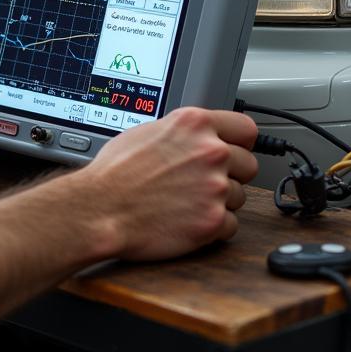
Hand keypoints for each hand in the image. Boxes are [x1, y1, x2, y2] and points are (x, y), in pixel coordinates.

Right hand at [78, 107, 257, 261]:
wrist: (101, 207)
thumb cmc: (115, 172)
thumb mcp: (148, 131)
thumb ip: (182, 134)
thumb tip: (195, 140)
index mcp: (194, 124)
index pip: (245, 128)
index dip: (239, 142)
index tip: (236, 150)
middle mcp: (210, 151)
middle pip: (248, 164)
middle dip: (231, 174)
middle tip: (204, 181)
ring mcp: (215, 186)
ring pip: (240, 196)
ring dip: (220, 201)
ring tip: (188, 201)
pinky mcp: (213, 220)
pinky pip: (231, 225)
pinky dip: (214, 227)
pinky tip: (188, 219)